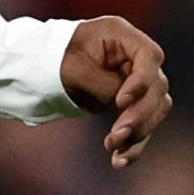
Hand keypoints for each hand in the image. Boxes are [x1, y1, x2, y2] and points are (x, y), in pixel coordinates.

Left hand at [60, 16, 171, 168]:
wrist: (37, 69)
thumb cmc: (52, 59)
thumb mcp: (73, 69)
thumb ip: (103, 84)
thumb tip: (126, 106)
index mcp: (120, 34)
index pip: (149, 56)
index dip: (142, 81)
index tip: (120, 102)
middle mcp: (133, 56)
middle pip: (156, 87)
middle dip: (139, 115)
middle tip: (117, 135)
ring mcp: (135, 80)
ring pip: (154, 110)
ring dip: (139, 133)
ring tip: (115, 151)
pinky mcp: (130, 103)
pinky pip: (141, 124)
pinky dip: (133, 143)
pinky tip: (120, 160)